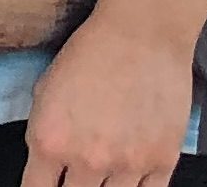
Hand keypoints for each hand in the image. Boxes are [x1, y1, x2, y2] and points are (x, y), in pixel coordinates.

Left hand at [20, 9, 190, 186]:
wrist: (141, 36)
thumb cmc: (88, 54)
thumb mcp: (44, 92)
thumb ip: (44, 135)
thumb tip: (47, 164)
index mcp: (49, 142)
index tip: (46, 186)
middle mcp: (87, 161)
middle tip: (77, 176)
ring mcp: (128, 166)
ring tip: (104, 172)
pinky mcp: (162, 163)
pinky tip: (130, 177)